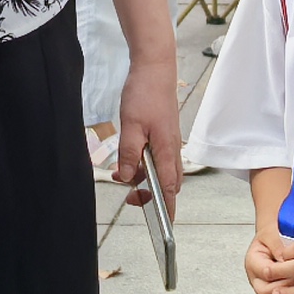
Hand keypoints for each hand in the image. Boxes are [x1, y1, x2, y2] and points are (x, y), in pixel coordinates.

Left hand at [113, 61, 183, 201]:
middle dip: (152, 196)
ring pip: (161, 171)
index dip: (166, 208)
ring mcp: (169, 142)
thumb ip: (129, 155)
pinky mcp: (164, 135)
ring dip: (144, 179)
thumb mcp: (131, 127)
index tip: (163, 224)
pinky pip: (157, 158)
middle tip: (131, 197)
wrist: (155, 69)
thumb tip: (127, 177)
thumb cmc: (145, 94)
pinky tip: (128, 160)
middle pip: (168, 184)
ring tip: (121, 178)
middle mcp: (172, 150)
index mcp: (166, 151)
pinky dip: (143, 165)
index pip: (170, 188)